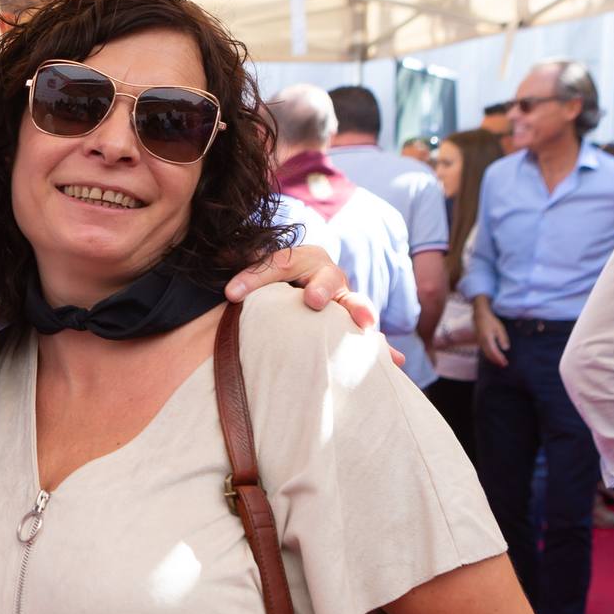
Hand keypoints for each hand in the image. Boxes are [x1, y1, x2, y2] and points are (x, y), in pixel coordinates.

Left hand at [225, 246, 395, 358]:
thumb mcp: (254, 273)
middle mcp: (326, 275)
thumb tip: (219, 252)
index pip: (277, 262)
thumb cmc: (269, 284)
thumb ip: (242, 264)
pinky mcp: (354, 321)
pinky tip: (394, 361)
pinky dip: (382, 347)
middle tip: (312, 300)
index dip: (254, 277)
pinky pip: (369, 335)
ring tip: (365, 324)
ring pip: (354, 301)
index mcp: (300, 258)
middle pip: (327, 276)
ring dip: (360, 310)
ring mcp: (344, 298)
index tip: (231, 294)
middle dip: (320, 286)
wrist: (295, 289)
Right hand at [474, 308, 509, 366]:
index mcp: (487, 339)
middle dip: (497, 360)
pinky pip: (484, 351)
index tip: (505, 363)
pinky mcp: (480, 341)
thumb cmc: (491, 321)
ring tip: (500, 362)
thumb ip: (503, 338)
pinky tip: (493, 356)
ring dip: (493, 359)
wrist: (480, 316)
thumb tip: (506, 349)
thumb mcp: (499, 328)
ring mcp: (480, 342)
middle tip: (504, 365)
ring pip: (486, 353)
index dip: (499, 358)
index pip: (494, 352)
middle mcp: (482, 342)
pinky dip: (490, 355)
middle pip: (489, 354)